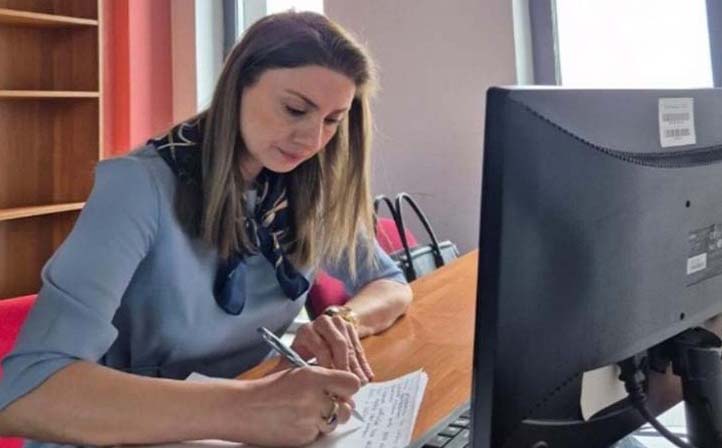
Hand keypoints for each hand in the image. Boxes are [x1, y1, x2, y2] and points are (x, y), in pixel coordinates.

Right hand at [230, 367, 359, 446]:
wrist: (242, 408)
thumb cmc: (269, 389)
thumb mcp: (297, 373)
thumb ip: (323, 379)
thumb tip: (347, 391)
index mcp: (313, 377)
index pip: (351, 384)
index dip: (347, 387)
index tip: (342, 389)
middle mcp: (314, 398)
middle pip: (347, 408)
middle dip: (339, 406)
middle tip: (323, 403)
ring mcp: (309, 420)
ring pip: (334, 422)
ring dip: (325, 418)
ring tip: (306, 412)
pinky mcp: (303, 437)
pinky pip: (318, 434)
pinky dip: (311, 429)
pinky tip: (295, 422)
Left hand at [290, 315, 374, 383]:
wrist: (315, 335)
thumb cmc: (301, 355)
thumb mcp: (292, 361)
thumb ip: (289, 373)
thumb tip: (291, 390)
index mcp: (306, 331)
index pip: (321, 347)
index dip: (328, 366)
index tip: (332, 382)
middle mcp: (322, 323)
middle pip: (339, 343)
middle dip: (345, 365)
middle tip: (349, 384)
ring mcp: (338, 323)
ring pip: (350, 345)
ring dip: (356, 366)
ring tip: (360, 384)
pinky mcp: (350, 327)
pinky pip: (358, 346)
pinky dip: (363, 363)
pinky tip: (366, 377)